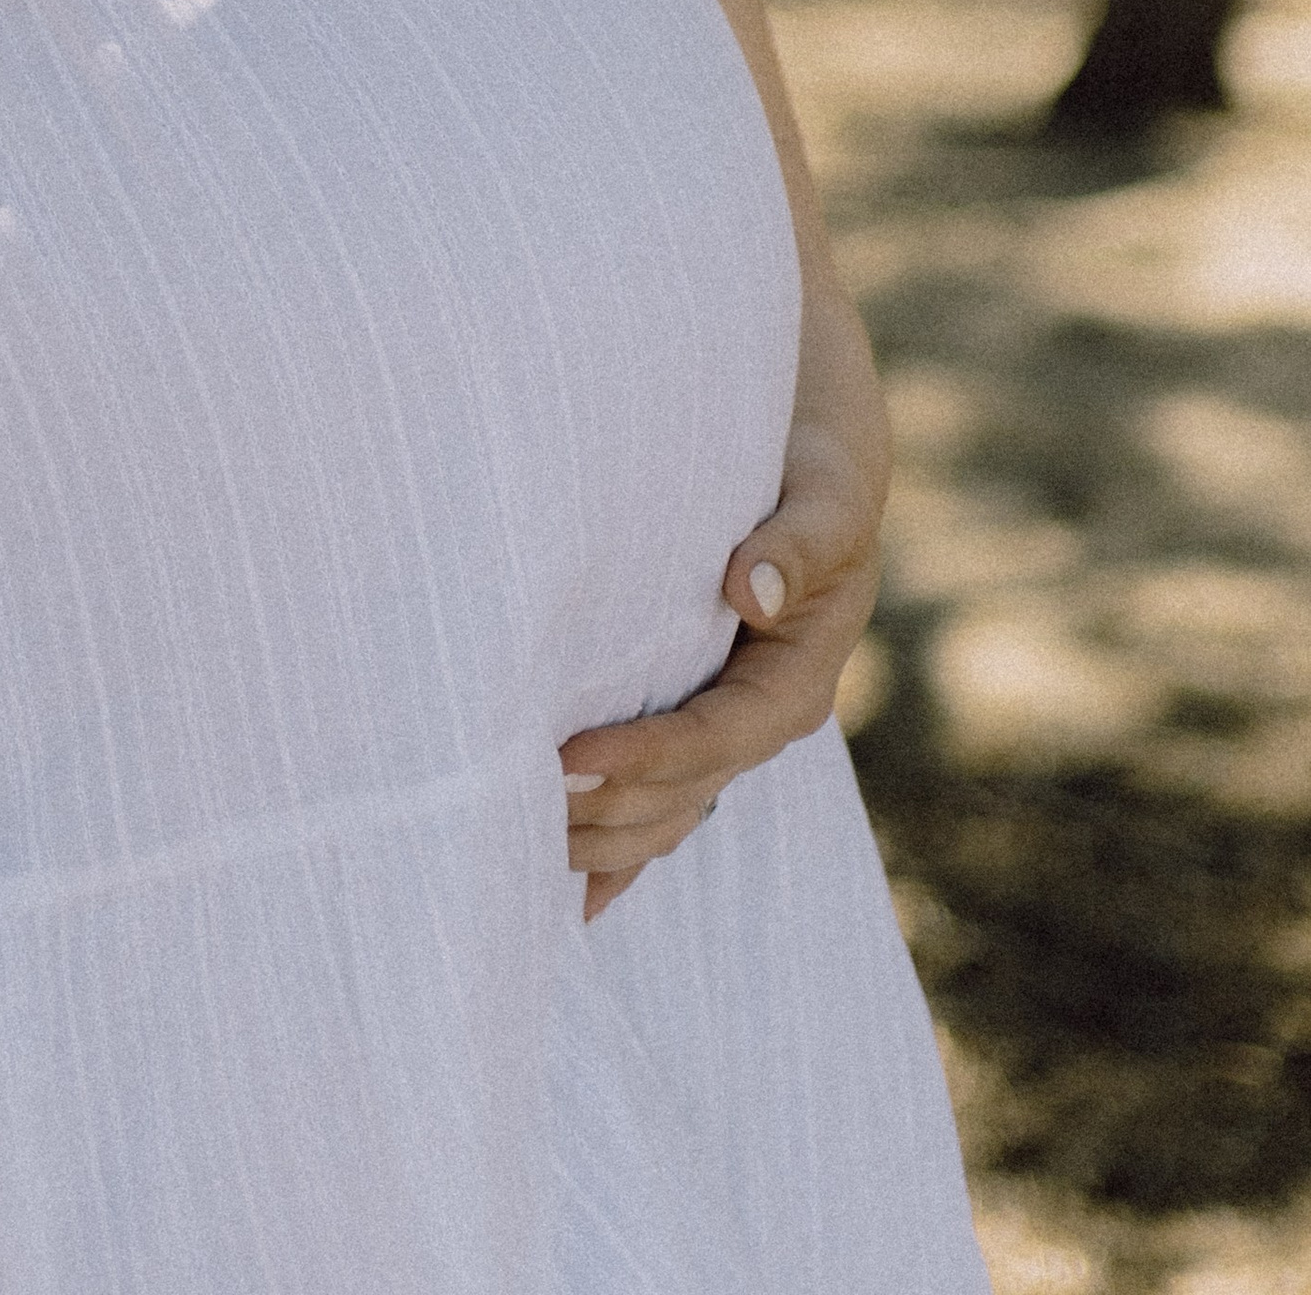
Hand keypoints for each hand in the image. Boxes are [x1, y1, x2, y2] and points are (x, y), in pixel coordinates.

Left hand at [557, 284, 889, 921]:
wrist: (814, 442)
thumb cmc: (816, 460)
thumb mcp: (824, 489)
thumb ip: (800, 538)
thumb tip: (754, 587)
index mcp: (799, 675)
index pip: (715, 737)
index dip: (644, 756)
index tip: (566, 757)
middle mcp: (765, 710)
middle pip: (685, 790)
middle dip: (608, 813)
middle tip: (515, 819)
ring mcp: (732, 717)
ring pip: (670, 806)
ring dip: (605, 840)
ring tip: (520, 857)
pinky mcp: (700, 708)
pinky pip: (664, 793)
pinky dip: (622, 842)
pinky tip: (574, 897)